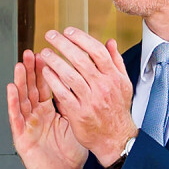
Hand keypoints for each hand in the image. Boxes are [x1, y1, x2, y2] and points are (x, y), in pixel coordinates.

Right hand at [6, 52, 87, 168]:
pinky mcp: (21, 138)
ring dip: (20, 82)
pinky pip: (16, 118)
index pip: (46, 85)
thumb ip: (78, 101)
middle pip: (32, 88)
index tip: (46, 52)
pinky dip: (13, 103)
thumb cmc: (71, 152)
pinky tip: (11, 89)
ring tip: (20, 64)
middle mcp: (36, 115)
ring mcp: (28, 125)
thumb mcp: (76, 121)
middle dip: (31, 70)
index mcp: (49, 110)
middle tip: (31, 52)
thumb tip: (87, 80)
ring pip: (22, 99)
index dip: (45, 69)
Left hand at [35, 28, 139, 168]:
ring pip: (70, 75)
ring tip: (44, 52)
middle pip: (81, 59)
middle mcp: (103, 87)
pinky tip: (45, 72)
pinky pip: (63, 93)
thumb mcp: (123, 84)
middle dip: (63, 44)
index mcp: (114, 77)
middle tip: (51, 36)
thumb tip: (110, 42)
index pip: (97, 51)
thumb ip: (115, 61)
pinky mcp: (79, 113)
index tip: (68, 31)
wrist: (115, 138)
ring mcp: (91, 100)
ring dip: (55, 61)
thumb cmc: (117, 109)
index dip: (81, 38)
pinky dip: (53, 81)